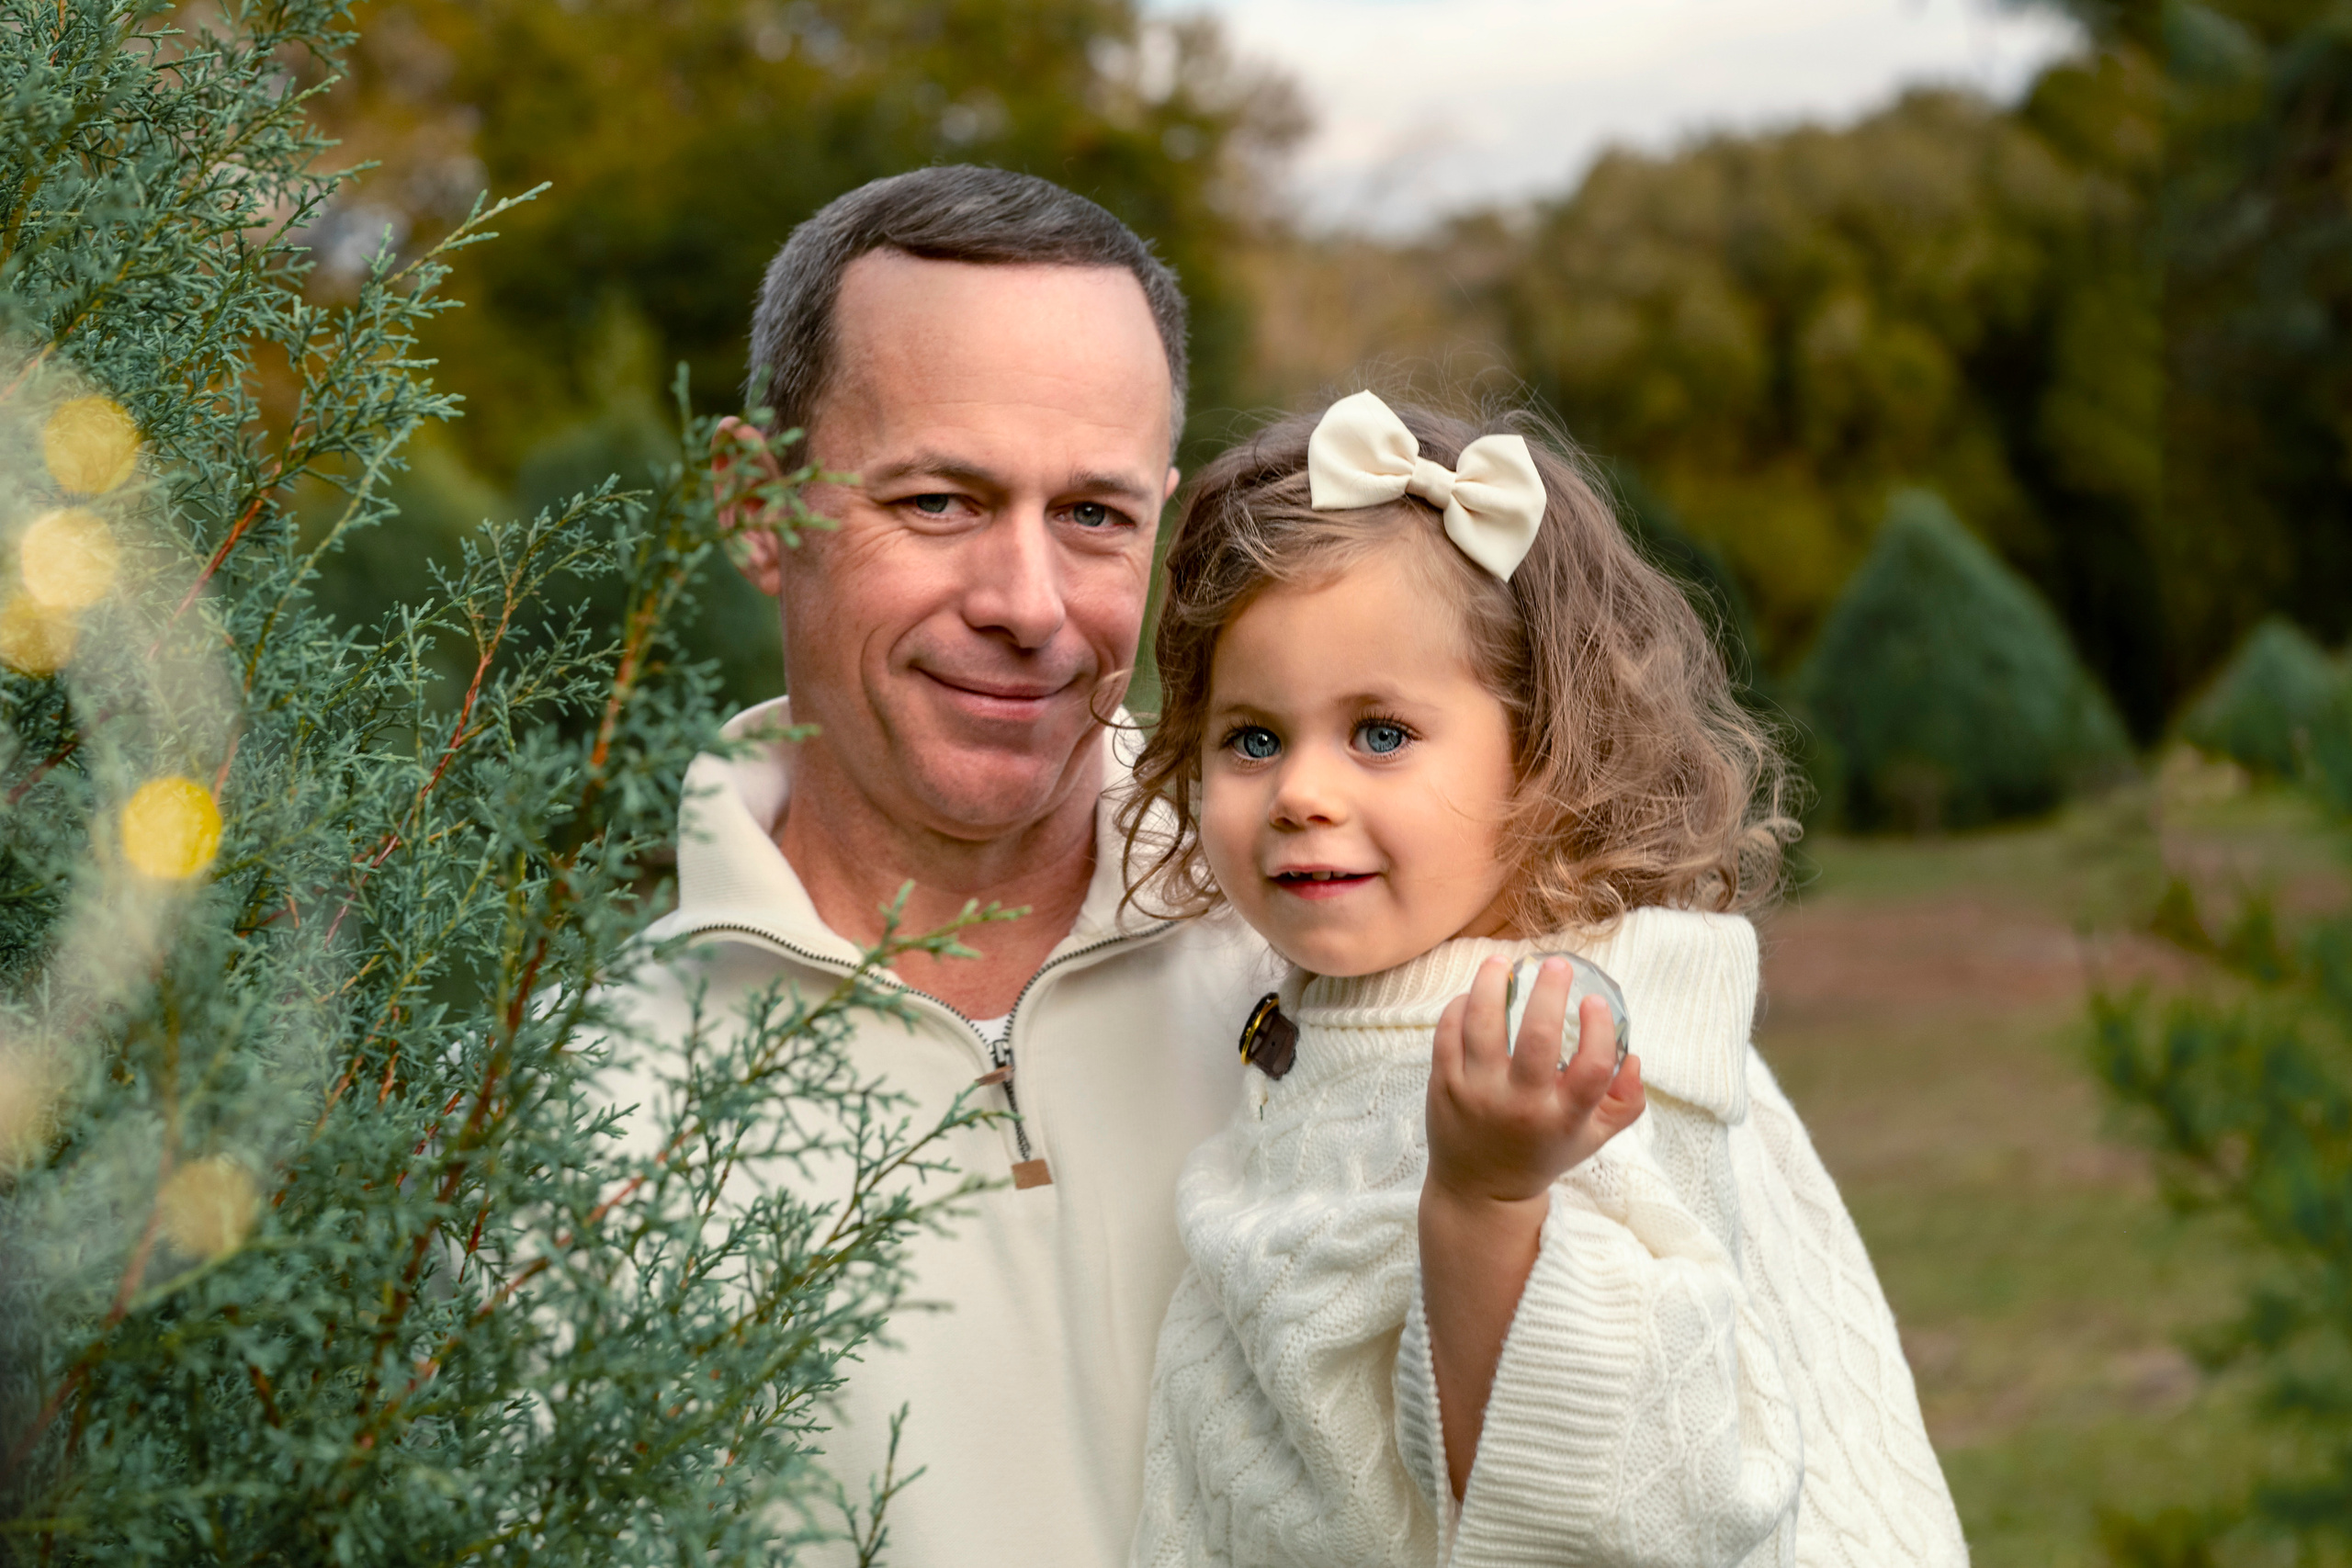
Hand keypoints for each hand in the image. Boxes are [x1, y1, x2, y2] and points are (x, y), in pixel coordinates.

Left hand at [1426, 956, 1645, 1206]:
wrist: (1479, 1189)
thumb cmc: (1542, 1152)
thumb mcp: (1592, 1138)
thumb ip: (1625, 1102)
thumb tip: (1634, 1057)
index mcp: (1563, 1118)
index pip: (1592, 1070)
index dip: (1599, 1031)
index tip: (1595, 1003)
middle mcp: (1520, 1106)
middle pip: (1537, 1039)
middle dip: (1549, 992)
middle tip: (1557, 965)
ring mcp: (1477, 1093)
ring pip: (1482, 1025)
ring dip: (1492, 985)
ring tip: (1503, 963)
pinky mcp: (1443, 1085)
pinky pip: (1448, 1032)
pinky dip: (1462, 1006)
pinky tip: (1476, 993)